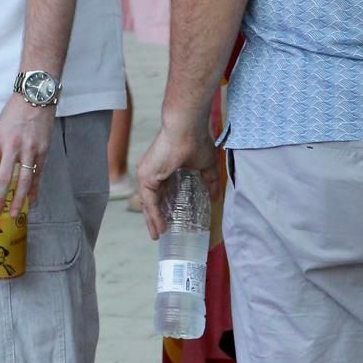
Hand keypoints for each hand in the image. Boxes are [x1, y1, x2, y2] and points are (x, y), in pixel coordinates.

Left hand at [0, 95, 54, 218]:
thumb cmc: (14, 111)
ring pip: (23, 181)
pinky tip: (32, 200)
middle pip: (3, 178)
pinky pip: (38, 174)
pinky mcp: (43, 151)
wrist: (36, 96)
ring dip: (18, 200)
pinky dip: (35, 189)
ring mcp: (29, 150)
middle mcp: (12, 146)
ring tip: (13, 213)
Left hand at [136, 120, 219, 239]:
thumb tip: (217, 198)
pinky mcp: (146, 176)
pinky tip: (160, 228)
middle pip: (151, 199)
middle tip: (160, 233)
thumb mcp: (205, 166)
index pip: (160, 191)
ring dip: (153, 220)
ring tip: (158, 235)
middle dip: (155, 217)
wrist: (187, 127)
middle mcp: (150, 170)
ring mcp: (146, 172)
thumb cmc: (196, 140)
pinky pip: (149, 201)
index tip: (169, 220)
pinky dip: (154, 216)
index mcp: (161, 167)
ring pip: (148, 202)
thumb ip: (210, 181)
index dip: (163, 206)